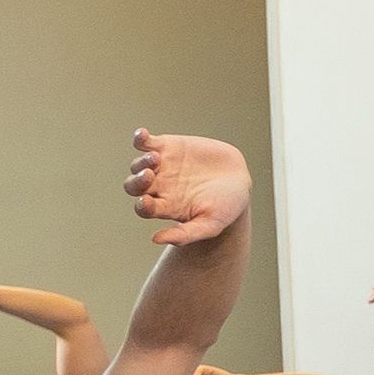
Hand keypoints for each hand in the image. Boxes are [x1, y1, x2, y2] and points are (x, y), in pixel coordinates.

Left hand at [124, 133, 250, 245]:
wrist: (239, 180)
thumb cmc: (226, 207)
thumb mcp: (211, 224)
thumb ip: (186, 234)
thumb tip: (155, 239)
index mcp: (166, 207)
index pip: (144, 209)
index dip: (142, 206)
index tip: (147, 202)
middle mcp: (159, 187)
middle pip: (134, 186)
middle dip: (138, 181)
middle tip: (150, 176)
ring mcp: (161, 166)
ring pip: (138, 164)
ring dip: (143, 162)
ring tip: (157, 159)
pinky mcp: (167, 146)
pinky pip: (145, 142)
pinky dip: (140, 138)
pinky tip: (142, 135)